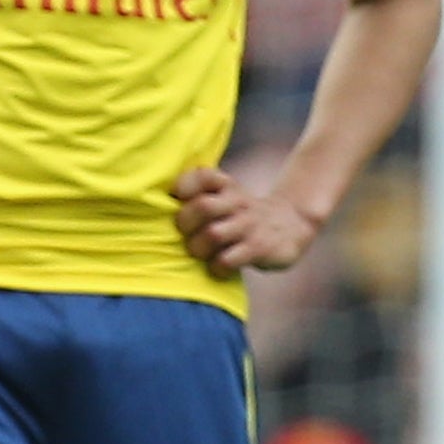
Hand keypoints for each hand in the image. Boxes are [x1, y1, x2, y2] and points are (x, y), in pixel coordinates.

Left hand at [172, 166, 322, 275]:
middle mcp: (238, 202)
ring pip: (213, 235)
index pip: (203, 176)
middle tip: (184, 234)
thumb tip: (152, 206)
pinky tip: (218, 268)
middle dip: (185, 223)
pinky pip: (228, 260)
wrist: (291, 224)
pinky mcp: (259, 248)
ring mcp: (249, 225)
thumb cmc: (240, 213)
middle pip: (203, 207)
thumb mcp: (225, 195)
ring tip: (199, 253)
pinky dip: (216, 267)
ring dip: (198, 248)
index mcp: (226, 186)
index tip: (176, 199)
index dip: (184, 186)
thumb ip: (198, 194)